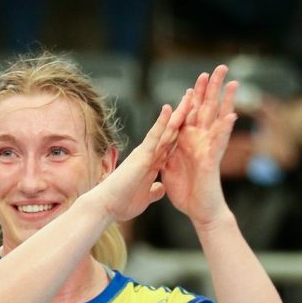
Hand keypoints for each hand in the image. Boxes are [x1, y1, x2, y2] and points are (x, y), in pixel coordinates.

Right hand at [84, 90, 192, 222]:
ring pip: (166, 130)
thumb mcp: (145, 198)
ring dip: (178, 114)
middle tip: (195, 99)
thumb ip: (154, 192)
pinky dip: (162, 122)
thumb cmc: (121, 204)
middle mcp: (149, 156)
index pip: (171, 146)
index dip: (183, 133)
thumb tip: (162, 188)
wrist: (106, 207)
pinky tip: (170, 109)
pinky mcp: (142, 156)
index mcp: (152, 165)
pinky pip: (155, 136)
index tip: (194, 123)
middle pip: (171, 133)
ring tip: (190, 96)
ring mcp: (146, 154)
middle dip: (184, 117)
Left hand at [161, 65, 238, 226]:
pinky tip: (232, 116)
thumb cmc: (188, 194)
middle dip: (212, 89)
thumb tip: (161, 147)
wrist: (199, 213)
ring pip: (219, 120)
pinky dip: (225, 130)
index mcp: (189, 143)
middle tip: (219, 67)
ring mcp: (208, 150)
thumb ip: (168, 154)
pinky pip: (219, 143)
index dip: (194, 97)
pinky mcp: (211, 161)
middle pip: (208, 110)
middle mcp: (201, 142)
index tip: (196, 80)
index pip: (192, 115)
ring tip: (232, 82)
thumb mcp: (171, 169)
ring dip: (225, 101)